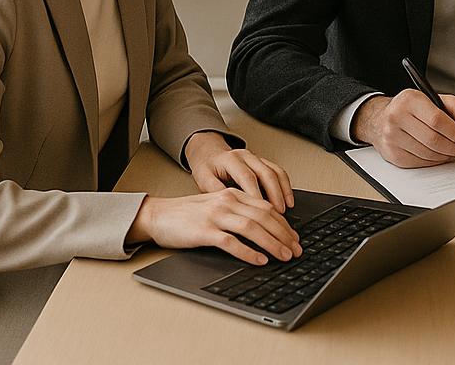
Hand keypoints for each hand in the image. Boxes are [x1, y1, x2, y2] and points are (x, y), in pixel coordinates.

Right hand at [127, 189, 301, 266]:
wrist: (158, 215)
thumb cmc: (187, 214)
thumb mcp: (217, 206)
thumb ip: (239, 211)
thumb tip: (265, 229)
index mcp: (233, 195)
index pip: (267, 208)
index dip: (284, 224)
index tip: (295, 238)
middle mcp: (227, 202)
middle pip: (264, 217)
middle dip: (284, 234)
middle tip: (296, 249)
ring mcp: (215, 216)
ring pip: (252, 228)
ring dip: (272, 243)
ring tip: (284, 255)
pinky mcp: (203, 231)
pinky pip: (230, 242)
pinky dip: (248, 251)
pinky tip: (259, 259)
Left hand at [185, 131, 294, 212]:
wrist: (208, 153)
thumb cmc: (206, 168)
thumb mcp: (203, 179)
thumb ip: (215, 191)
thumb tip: (229, 207)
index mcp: (230, 159)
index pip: (246, 176)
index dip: (255, 193)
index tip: (259, 211)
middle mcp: (246, 156)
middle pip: (266, 173)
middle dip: (274, 193)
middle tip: (277, 211)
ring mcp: (256, 158)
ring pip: (275, 171)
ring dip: (283, 190)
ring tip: (286, 207)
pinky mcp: (262, 162)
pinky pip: (278, 171)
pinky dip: (285, 185)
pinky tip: (288, 198)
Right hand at [353, 89, 454, 167]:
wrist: (382, 118)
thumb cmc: (411, 109)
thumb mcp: (436, 98)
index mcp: (410, 100)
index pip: (437, 120)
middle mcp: (397, 117)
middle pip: (433, 140)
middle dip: (454, 147)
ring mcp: (392, 137)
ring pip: (427, 154)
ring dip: (445, 156)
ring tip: (452, 150)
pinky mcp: (392, 153)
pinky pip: (419, 162)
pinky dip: (433, 161)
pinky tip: (438, 155)